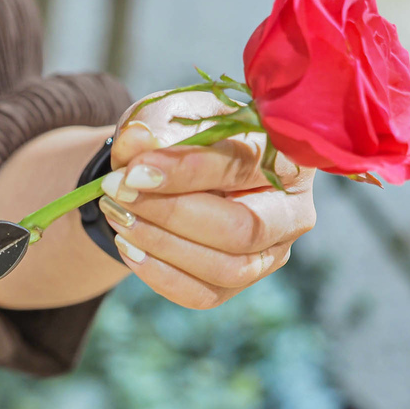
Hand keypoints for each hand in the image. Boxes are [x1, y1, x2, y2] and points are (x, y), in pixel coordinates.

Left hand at [100, 90, 316, 308]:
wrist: (175, 169)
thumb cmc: (182, 133)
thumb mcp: (167, 114)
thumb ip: (154, 125)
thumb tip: (137, 140)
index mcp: (287, 154)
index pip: (243, 166)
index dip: (186, 171)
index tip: (133, 172)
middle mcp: (292, 210)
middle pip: (244, 228)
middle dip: (172, 214)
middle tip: (117, 194)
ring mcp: (272, 252)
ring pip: (227, 268)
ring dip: (162, 245)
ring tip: (118, 217)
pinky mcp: (243, 280)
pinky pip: (205, 294)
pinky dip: (160, 274)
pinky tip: (128, 246)